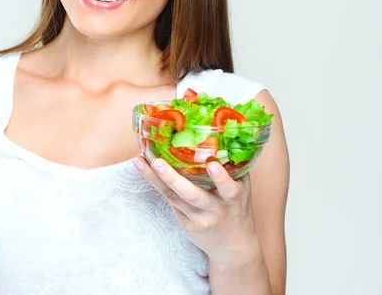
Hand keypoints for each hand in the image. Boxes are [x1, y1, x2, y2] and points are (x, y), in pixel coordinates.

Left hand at [133, 156, 258, 264]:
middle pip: (192, 195)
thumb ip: (233, 166)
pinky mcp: (186, 225)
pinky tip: (143, 167)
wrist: (234, 246)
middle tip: (158, 162)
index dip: (221, 179)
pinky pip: (170, 201)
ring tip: (139, 161)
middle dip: (173, 179)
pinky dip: (156, 184)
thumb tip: (221, 134)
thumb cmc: (237, 208)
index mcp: (233, 199)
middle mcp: (215, 209)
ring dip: (155, 179)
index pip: (229, 189)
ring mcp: (198, 219)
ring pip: (174, 198)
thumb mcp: (242, 189)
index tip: (213, 166)